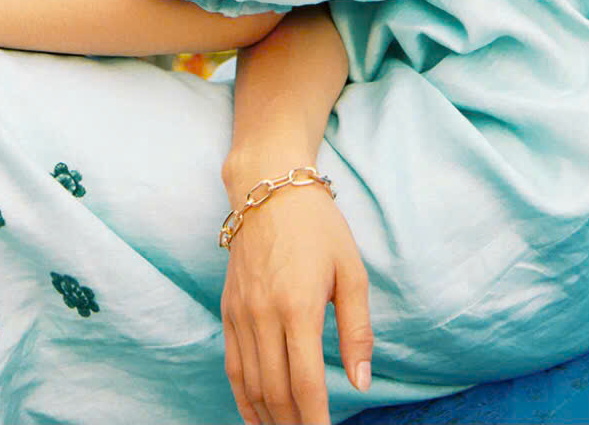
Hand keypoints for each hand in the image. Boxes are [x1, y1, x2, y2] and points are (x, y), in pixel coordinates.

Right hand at [221, 179, 373, 424]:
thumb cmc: (318, 227)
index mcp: (299, 306)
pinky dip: (243, 396)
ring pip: (250, 384)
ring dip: (269, 417)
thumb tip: (361, 381)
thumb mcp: (351, 271)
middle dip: (293, 424)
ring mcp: (241, 312)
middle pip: (276, 391)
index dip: (316, 422)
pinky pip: (232, 364)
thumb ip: (357, 331)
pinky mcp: (228, 307)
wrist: (268, 187)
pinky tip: (256, 414)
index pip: (306, 384)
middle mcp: (264, 314)